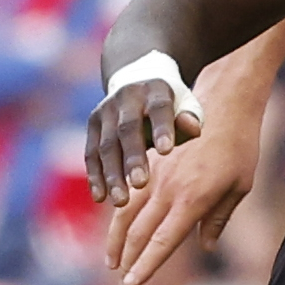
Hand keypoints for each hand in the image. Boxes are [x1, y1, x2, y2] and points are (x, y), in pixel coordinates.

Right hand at [86, 78, 200, 207]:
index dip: (162, 129)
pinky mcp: (92, 126)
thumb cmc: (172, 106)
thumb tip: (194, 129)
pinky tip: (100, 197)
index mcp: (155, 91)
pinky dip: (95, 176)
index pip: (159, 108)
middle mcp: (126, 98)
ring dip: (112, 175)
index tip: (167, 151)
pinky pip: (91, 154)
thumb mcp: (186, 105)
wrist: (136, 83)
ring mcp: (105, 112)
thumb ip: (191, 118)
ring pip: (106, 146)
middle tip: (141, 184)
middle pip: (127, 130)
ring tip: (121, 201)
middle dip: (133, 158)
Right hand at [105, 94, 258, 284]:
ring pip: (126, 213)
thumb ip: (218, 218)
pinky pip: (128, 191)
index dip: (146, 266)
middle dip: (128, 260)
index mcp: (192, 200)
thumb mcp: (240, 186)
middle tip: (121, 283)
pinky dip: (118, 213)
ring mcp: (155, 173)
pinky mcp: (149, 160)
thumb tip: (204, 246)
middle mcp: (167, 189)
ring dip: (116, 240)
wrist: (223, 101)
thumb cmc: (240, 146)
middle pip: (139, 232)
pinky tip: (115, 227)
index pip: (163, 243)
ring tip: (111, 262)